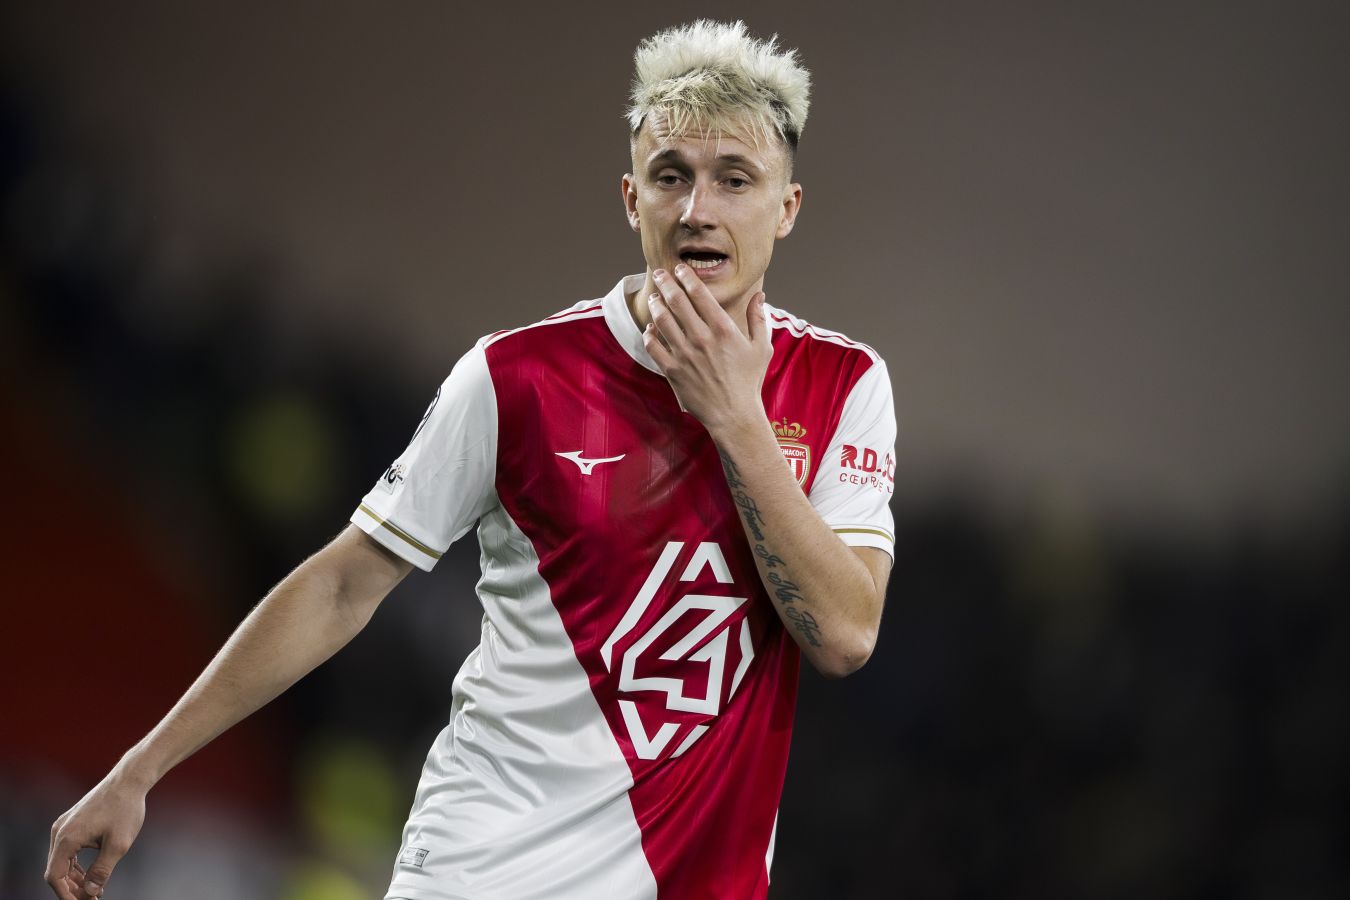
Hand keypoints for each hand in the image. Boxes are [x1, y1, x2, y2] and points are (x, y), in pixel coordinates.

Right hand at [46, 775, 146, 898]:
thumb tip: (91, 891)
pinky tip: (91, 876)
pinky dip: (77, 865)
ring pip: (62, 861)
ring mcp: (65, 826)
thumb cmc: (125, 809)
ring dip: (75, 879)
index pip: (55, 876)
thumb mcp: (119, 844)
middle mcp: (60, 831)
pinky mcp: (72, 823)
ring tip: (94, 892)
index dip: (66, 895)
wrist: (129, 780)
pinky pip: (69, 851)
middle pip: (57, 870)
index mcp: (66, 837)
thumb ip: (102, 870)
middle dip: (72, 889)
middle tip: (92, 899)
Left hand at [642, 265, 772, 434]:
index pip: (699, 294)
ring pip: (662, 320)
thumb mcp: (762, 348)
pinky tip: (650, 328)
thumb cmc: (749, 381)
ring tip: (654, 297)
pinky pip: (653, 347)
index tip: (680, 269)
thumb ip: (759, 318)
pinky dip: (649, 334)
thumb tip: (760, 295)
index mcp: (723, 330)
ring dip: (655, 305)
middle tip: (659, 273)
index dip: (687, 277)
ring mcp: (684, 355)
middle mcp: (701, 339)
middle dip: (665, 283)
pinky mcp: (672, 371)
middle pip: (676, 302)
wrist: (733, 415)